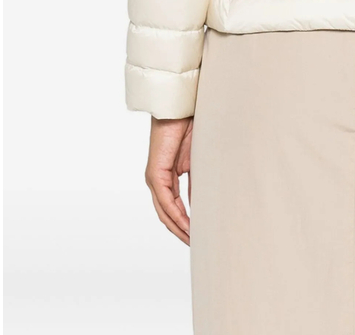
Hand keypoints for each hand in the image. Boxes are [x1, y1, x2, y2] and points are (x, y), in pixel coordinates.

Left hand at [145, 116, 192, 243]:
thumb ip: (196, 183)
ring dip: (178, 227)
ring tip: (193, 240)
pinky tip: (188, 224)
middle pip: (166, 214)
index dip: (185, 223)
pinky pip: (165, 200)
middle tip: (196, 244)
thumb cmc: (189, 127)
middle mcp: (157, 180)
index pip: (173, 207)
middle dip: (181, 231)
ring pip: (164, 211)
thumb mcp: (197, 162)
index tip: (198, 235)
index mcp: (166, 177)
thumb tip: (201, 204)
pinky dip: (176, 214)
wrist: (180, 109)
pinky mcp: (155, 174)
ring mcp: (154, 178)